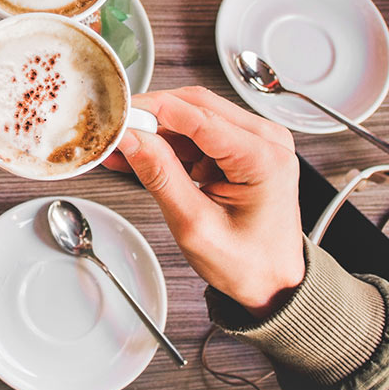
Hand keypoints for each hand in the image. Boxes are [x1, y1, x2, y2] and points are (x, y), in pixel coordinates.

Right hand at [103, 86, 303, 317]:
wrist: (274, 283)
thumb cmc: (249, 264)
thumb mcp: (195, 224)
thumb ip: (160, 176)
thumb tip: (132, 139)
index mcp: (263, 158)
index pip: (196, 116)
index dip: (149, 111)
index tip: (115, 117)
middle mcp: (265, 141)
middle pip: (194, 106)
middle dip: (149, 116)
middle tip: (114, 132)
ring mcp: (255, 142)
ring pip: (191, 116)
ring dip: (155, 130)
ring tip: (122, 150)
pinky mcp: (240, 149)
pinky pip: (195, 134)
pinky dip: (166, 143)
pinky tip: (140, 155)